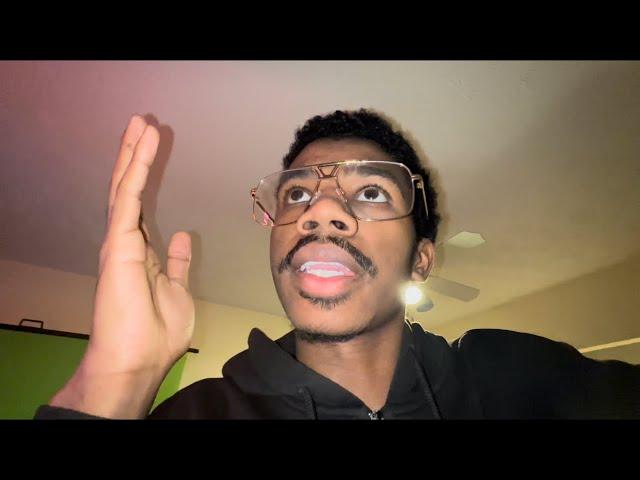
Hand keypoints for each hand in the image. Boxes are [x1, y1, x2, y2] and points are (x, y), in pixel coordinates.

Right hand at [50, 115, 194, 417]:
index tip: (152, 149)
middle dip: (134, 157)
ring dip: (132, 154)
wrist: (136, 360)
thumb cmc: (156, 333)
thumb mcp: (177, 289)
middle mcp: (126, 242)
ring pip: (125, 187)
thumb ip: (177, 262)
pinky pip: (128, 198)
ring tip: (140, 124)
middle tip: (141, 125)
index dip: (145, 177)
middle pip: (129, 190)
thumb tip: (182, 237)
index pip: (140, 206)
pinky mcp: (118, 243)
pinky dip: (136, 168)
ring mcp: (119, 241)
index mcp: (140, 252)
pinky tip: (142, 144)